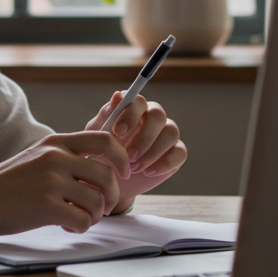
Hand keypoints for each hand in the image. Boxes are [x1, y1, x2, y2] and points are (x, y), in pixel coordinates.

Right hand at [0, 131, 129, 234]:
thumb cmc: (5, 183)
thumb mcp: (36, 157)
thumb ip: (65, 158)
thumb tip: (102, 170)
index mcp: (56, 143)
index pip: (105, 140)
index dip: (122, 158)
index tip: (124, 172)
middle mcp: (56, 158)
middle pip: (108, 176)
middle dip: (112, 197)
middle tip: (103, 208)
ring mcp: (51, 182)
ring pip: (98, 202)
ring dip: (95, 216)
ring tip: (79, 218)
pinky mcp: (45, 207)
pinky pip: (83, 220)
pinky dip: (80, 227)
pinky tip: (66, 226)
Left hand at [86, 92, 186, 208]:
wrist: (110, 182)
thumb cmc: (102, 153)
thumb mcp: (97, 135)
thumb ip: (106, 115)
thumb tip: (118, 95)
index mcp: (134, 109)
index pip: (139, 101)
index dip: (131, 114)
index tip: (118, 132)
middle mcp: (153, 117)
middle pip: (158, 115)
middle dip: (144, 137)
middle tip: (129, 156)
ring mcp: (166, 134)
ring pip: (171, 132)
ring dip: (153, 151)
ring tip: (134, 168)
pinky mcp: (176, 152)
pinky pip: (180, 152)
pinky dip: (165, 163)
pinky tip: (148, 172)